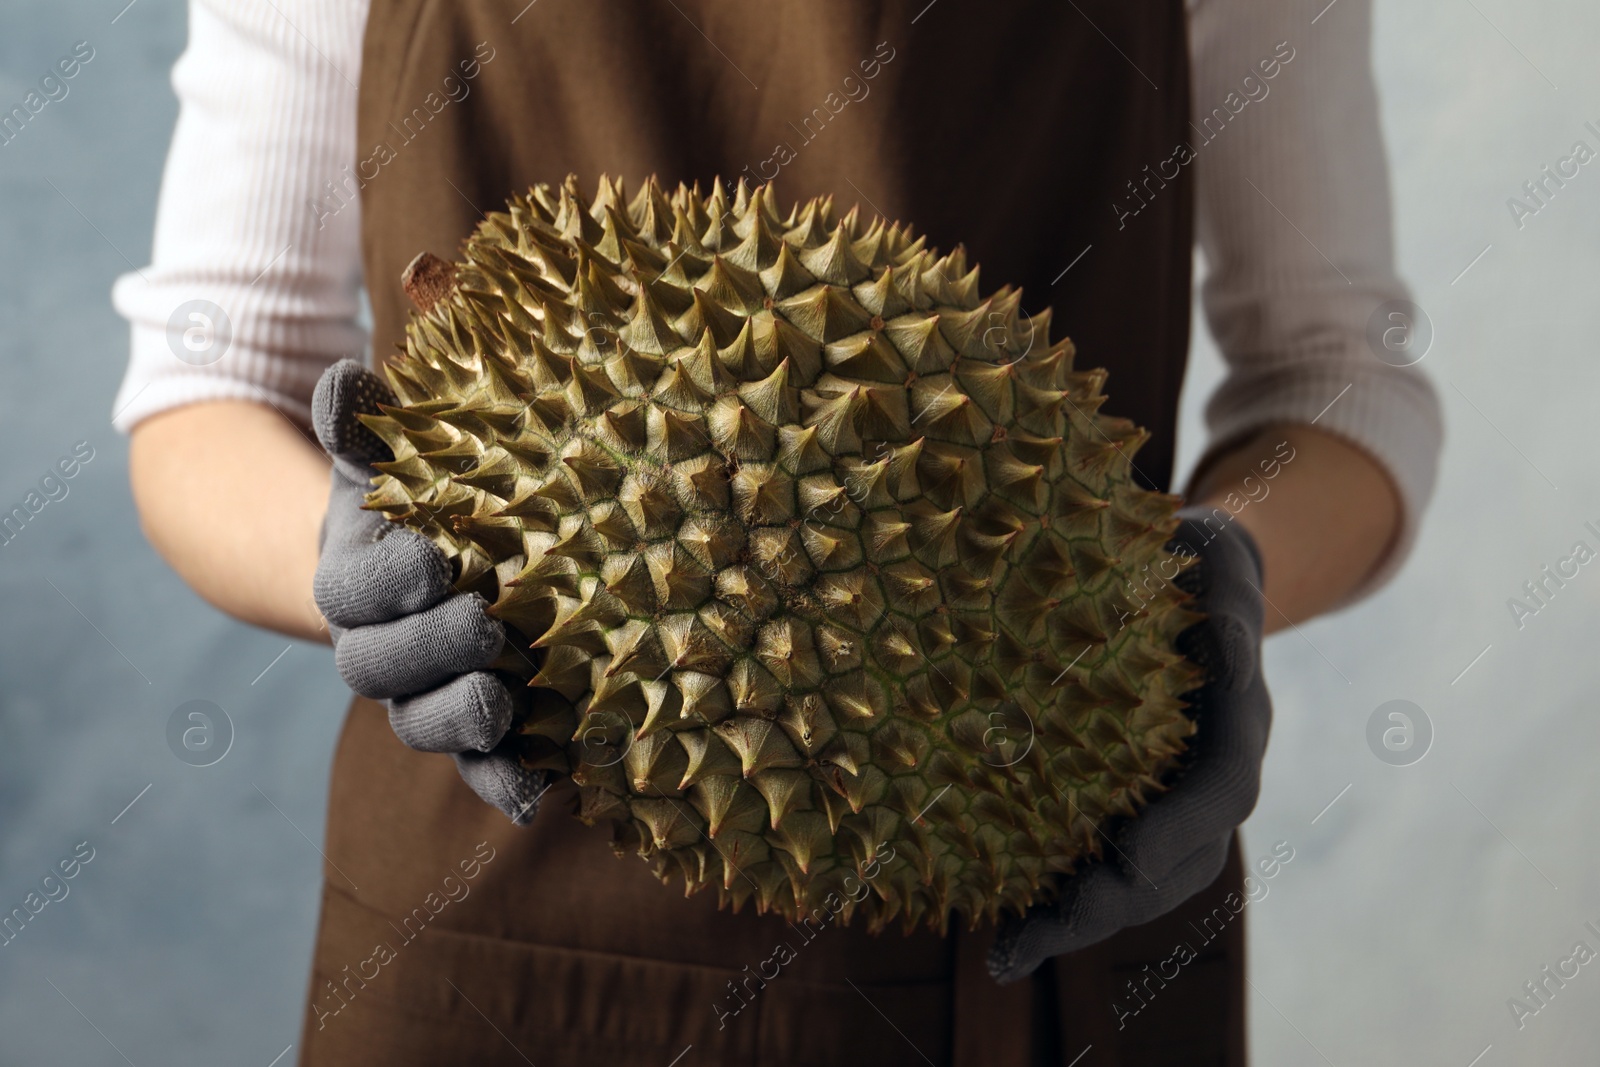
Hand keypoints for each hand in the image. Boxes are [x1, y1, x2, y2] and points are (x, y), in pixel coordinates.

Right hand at [311, 359, 546, 824]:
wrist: (428, 570)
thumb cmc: (413, 504)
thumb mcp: (389, 462)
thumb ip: (364, 431)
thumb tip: (343, 378)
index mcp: (353, 584)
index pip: (356, 589)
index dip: (390, 579)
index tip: (434, 557)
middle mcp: (378, 653)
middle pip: (384, 668)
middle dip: (431, 648)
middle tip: (486, 625)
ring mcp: (425, 699)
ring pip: (426, 726)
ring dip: (461, 721)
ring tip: (498, 705)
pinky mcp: (476, 734)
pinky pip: (482, 768)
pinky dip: (506, 784)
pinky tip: (541, 796)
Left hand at [987, 508, 1269, 981]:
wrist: (1193, 577)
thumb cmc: (1192, 558)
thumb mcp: (1214, 558)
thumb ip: (1228, 603)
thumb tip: (1232, 651)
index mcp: (1235, 719)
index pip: (1220, 785)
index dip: (1181, 825)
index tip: (1130, 854)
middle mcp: (1211, 773)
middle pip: (1183, 860)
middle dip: (1122, 897)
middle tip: (1060, 918)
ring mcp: (1171, 800)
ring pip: (1141, 884)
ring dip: (1079, 922)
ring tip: (1009, 953)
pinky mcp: (1126, 808)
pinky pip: (1100, 870)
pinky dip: (1054, 910)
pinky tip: (1000, 944)